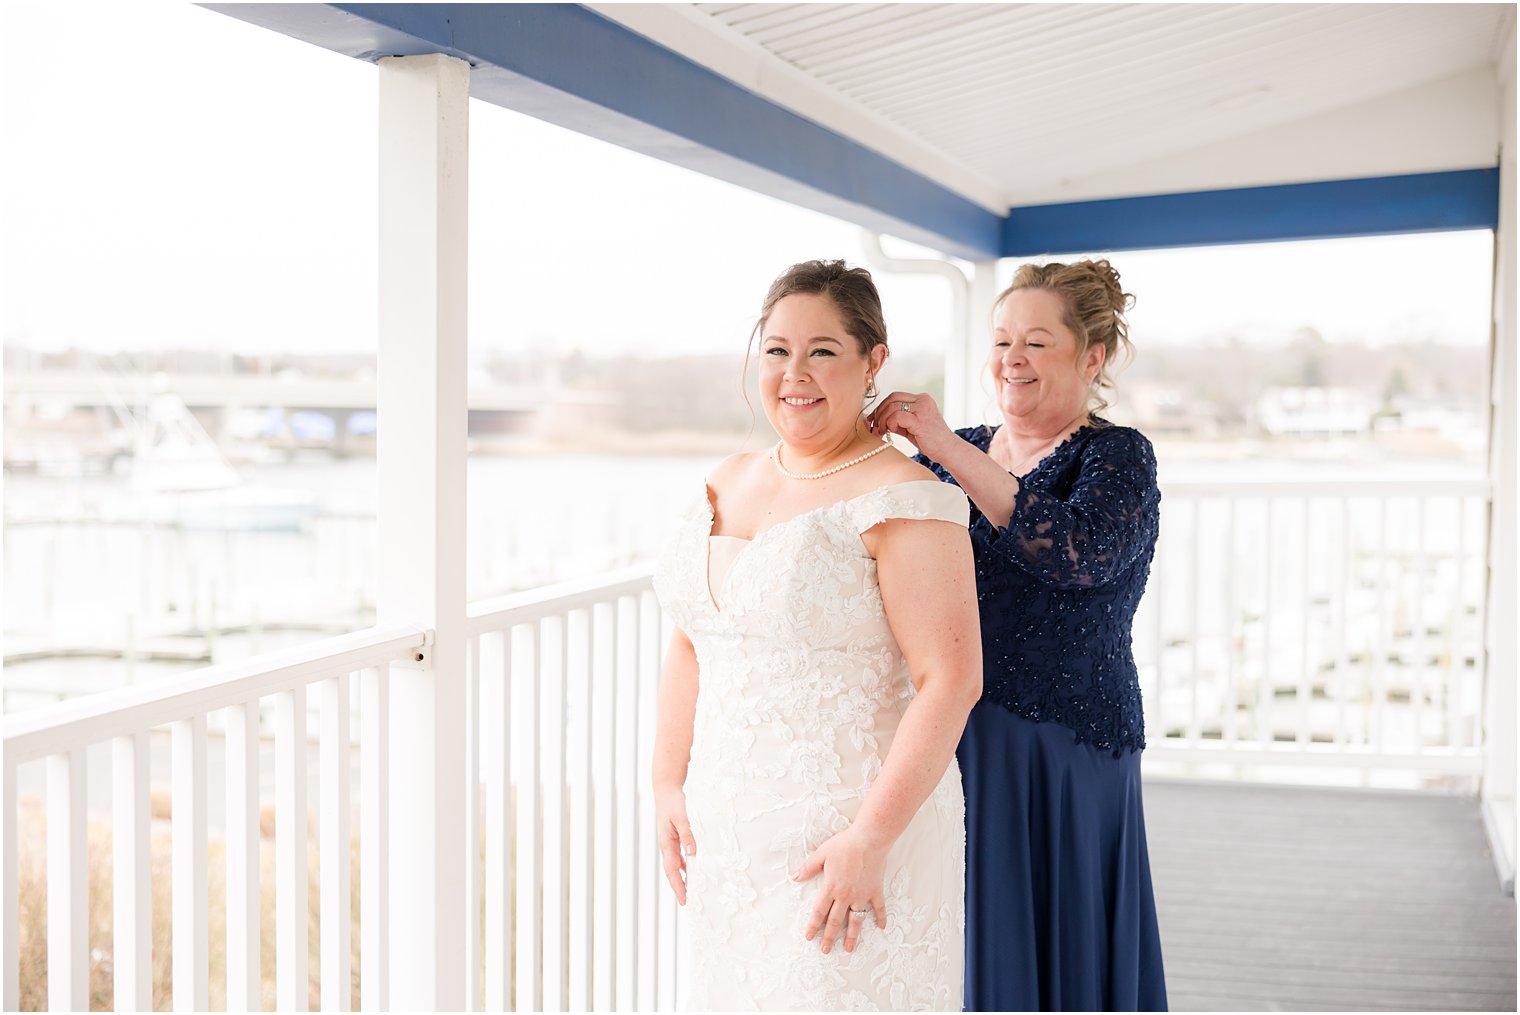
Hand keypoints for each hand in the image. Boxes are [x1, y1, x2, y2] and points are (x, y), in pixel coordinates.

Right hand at [655, 784, 694, 904]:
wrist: (665, 789)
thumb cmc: (673, 802)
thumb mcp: (682, 818)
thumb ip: (687, 835)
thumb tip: (692, 854)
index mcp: (666, 844)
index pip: (672, 871)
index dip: (678, 886)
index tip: (684, 900)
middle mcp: (666, 846)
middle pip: (672, 872)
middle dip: (678, 887)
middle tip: (686, 902)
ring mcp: (668, 842)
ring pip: (674, 865)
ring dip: (680, 878)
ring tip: (689, 890)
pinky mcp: (672, 837)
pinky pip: (677, 856)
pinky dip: (683, 865)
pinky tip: (690, 869)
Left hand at [793, 825, 888, 954]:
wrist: (869, 839)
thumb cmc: (845, 844)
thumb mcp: (821, 854)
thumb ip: (808, 868)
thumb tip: (795, 877)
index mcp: (831, 888)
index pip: (819, 912)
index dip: (813, 926)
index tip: (809, 937)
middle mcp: (846, 896)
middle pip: (835, 921)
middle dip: (829, 937)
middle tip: (825, 950)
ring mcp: (862, 895)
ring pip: (856, 921)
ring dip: (852, 936)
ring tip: (849, 949)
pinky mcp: (875, 891)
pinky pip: (879, 908)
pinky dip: (880, 918)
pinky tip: (881, 927)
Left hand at [867, 391, 954, 460]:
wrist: (948, 450)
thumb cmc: (930, 440)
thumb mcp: (912, 426)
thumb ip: (898, 420)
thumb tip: (876, 419)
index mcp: (922, 399)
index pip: (895, 396)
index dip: (882, 406)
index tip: (874, 419)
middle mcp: (923, 400)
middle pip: (892, 398)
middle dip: (879, 412)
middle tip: (875, 426)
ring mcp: (922, 409)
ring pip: (892, 407)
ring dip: (883, 420)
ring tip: (883, 431)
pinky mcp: (920, 420)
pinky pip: (897, 416)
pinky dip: (890, 423)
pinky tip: (892, 431)